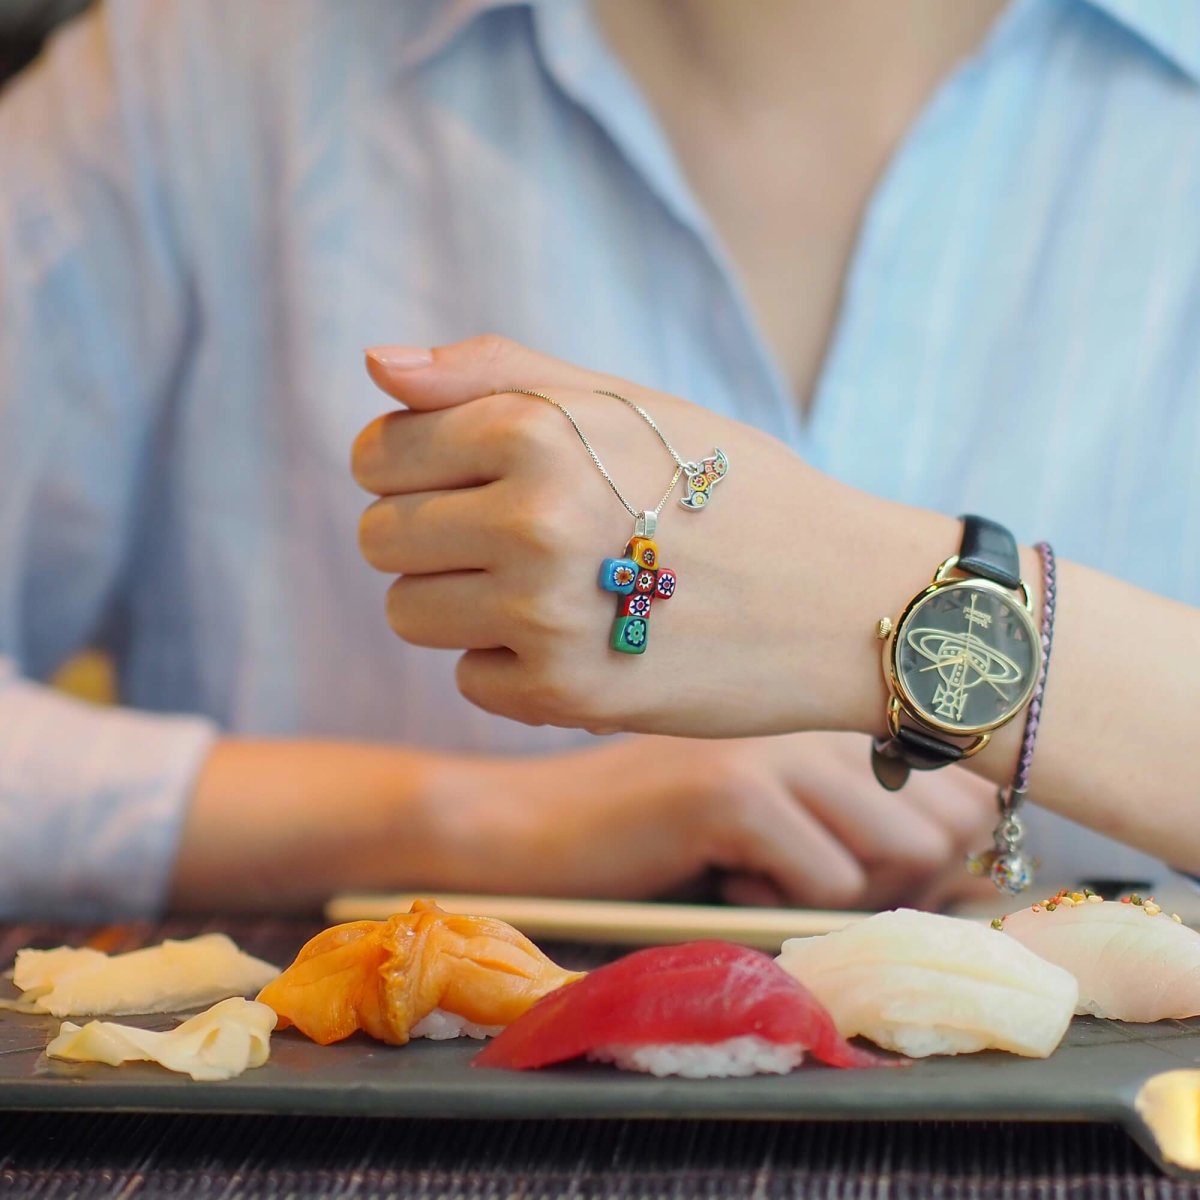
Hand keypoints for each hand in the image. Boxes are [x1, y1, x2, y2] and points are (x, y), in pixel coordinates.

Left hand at [353, 335, 950, 737]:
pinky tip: (586, 641)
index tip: (472, 476)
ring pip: (409, 613)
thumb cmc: (730, 488)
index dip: (415, 464)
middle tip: (517, 536)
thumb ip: (495, 372)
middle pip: (380, 537)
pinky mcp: (565, 697)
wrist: (843, 599)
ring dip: (461, 602)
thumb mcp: (626, 403)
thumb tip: (376, 364)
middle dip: (431, 534)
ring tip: (552, 588)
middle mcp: (529, 524)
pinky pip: (469, 680)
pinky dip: (513, 666)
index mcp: (535, 434)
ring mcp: (544, 617)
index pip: (379, 451)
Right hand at [421, 732, 999, 910]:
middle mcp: (817, 709)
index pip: (969, 780)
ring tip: (766, 872)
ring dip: (846, 892)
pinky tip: (721, 877)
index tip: (862, 865)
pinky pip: (828, 882)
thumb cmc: (661, 822)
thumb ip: (866, 811)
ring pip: (906, 851)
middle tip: (814, 877)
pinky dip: (780, 905)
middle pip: (954, 822)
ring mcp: (777, 743)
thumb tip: (970, 863)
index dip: (938, 846)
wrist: (542, 822)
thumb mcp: (778, 804)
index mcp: (831, 703)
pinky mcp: (735, 790)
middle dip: (901, 880)